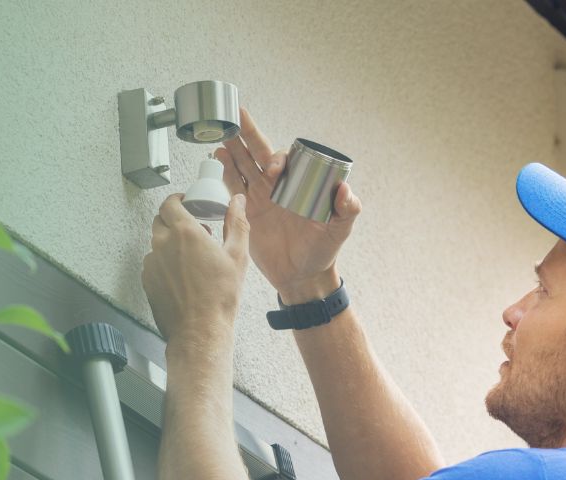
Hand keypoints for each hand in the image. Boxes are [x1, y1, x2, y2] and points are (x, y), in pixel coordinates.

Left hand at [141, 192, 249, 345]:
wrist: (199, 331)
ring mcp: (152, 264)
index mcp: (184, 233)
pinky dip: (164, 263)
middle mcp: (163, 245)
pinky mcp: (147, 281)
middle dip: (174, 220)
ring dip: (169, 243)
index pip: (170, 203)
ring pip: (156, 243)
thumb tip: (237, 202)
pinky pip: (153, 264)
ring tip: (190, 257)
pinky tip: (182, 275)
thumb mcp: (237, 256)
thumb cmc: (219, 297)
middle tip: (192, 229)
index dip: (177, 200)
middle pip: (160, 220)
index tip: (186, 202)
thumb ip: (236, 223)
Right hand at [214, 108, 360, 302]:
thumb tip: (345, 190)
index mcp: (300, 185)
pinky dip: (226, 172)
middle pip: (260, 154)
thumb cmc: (323, 252)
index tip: (274, 171)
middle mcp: (279, 186)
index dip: (278, 159)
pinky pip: (235, 186)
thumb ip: (347, 211)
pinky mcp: (248, 211)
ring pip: (244, 166)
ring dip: (233, 150)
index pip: (286, 160)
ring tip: (222, 134)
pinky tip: (219, 157)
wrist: (302, 277)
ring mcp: (262, 197)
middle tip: (237, 115)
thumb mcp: (339, 231)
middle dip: (248, 134)